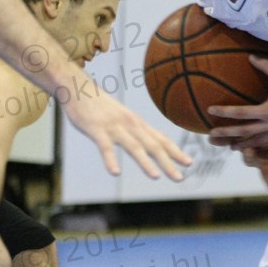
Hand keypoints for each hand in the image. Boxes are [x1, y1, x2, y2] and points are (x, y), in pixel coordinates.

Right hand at [63, 84, 191, 178]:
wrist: (78, 88)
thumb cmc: (101, 105)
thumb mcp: (123, 116)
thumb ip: (137, 129)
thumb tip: (154, 139)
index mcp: (137, 123)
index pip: (160, 139)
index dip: (175, 151)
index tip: (189, 163)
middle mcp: (130, 125)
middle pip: (152, 146)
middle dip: (168, 162)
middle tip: (180, 178)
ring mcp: (114, 127)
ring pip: (133, 147)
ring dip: (145, 163)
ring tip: (156, 177)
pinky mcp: (96, 129)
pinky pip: (105, 147)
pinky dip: (110, 160)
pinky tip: (115, 173)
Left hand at [207, 55, 267, 149]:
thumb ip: (267, 67)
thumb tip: (251, 57)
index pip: (241, 112)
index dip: (224, 111)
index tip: (211, 110)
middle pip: (244, 132)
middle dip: (227, 134)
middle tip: (212, 136)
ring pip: (255, 142)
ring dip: (242, 145)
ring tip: (231, 148)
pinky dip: (258, 146)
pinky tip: (253, 147)